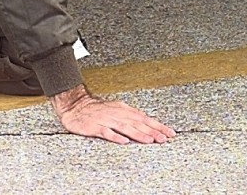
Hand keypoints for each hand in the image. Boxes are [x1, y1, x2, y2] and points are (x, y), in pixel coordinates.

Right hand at [50, 84, 175, 144]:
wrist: (76, 105)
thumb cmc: (97, 110)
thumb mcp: (116, 110)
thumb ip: (131, 118)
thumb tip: (148, 124)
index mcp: (124, 109)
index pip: (144, 118)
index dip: (158, 125)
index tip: (170, 133)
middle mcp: (117, 113)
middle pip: (138, 123)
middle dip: (152, 131)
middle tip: (164, 138)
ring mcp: (106, 119)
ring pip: (125, 127)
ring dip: (138, 134)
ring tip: (149, 140)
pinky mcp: (95, 126)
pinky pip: (106, 132)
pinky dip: (115, 136)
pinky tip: (123, 141)